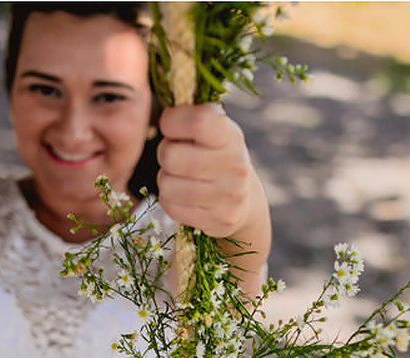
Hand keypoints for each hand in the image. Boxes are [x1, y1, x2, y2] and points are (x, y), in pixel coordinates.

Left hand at [156, 104, 261, 240]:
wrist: (245, 200)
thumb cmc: (217, 155)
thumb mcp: (214, 129)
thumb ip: (192, 113)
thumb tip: (164, 85)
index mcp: (232, 135)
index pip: (196, 121)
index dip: (172, 121)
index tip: (170, 125)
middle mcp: (235, 165)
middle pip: (172, 156)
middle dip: (165, 154)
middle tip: (175, 155)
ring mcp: (229, 196)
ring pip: (167, 184)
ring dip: (166, 179)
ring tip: (181, 177)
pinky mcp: (219, 220)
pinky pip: (171, 207)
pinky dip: (170, 200)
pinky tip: (184, 195)